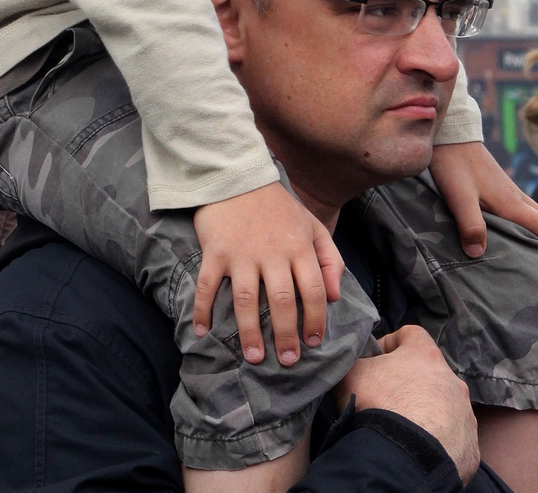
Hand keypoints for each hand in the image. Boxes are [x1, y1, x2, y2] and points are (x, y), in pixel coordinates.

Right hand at [192, 182, 342, 364]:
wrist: (237, 176)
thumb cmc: (277, 207)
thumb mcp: (312, 225)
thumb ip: (330, 259)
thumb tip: (334, 297)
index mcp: (299, 247)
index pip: (313, 290)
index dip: (316, 320)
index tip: (313, 343)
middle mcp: (272, 252)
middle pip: (282, 301)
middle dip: (286, 336)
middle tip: (288, 361)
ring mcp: (242, 253)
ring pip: (247, 301)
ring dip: (250, 333)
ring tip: (254, 357)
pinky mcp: (215, 251)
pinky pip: (208, 286)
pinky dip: (203, 310)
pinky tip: (203, 332)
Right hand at [334, 326, 479, 483]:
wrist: (403, 457)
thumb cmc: (379, 404)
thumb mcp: (352, 372)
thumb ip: (356, 360)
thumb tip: (356, 362)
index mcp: (426, 355)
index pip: (411, 334)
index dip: (390, 344)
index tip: (376, 359)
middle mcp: (452, 381)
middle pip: (430, 374)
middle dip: (410, 383)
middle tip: (388, 400)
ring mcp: (464, 415)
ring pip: (444, 408)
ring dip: (427, 413)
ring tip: (404, 430)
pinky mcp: (469, 448)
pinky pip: (453, 440)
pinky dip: (437, 443)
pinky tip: (420, 451)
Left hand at [430, 140, 537, 257]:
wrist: (450, 133)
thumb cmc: (455, 166)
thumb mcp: (460, 198)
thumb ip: (471, 225)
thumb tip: (478, 254)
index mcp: (509, 203)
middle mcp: (513, 195)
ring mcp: (505, 186)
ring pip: (531, 209)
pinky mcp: (495, 180)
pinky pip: (520, 203)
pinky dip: (526, 216)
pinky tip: (513, 221)